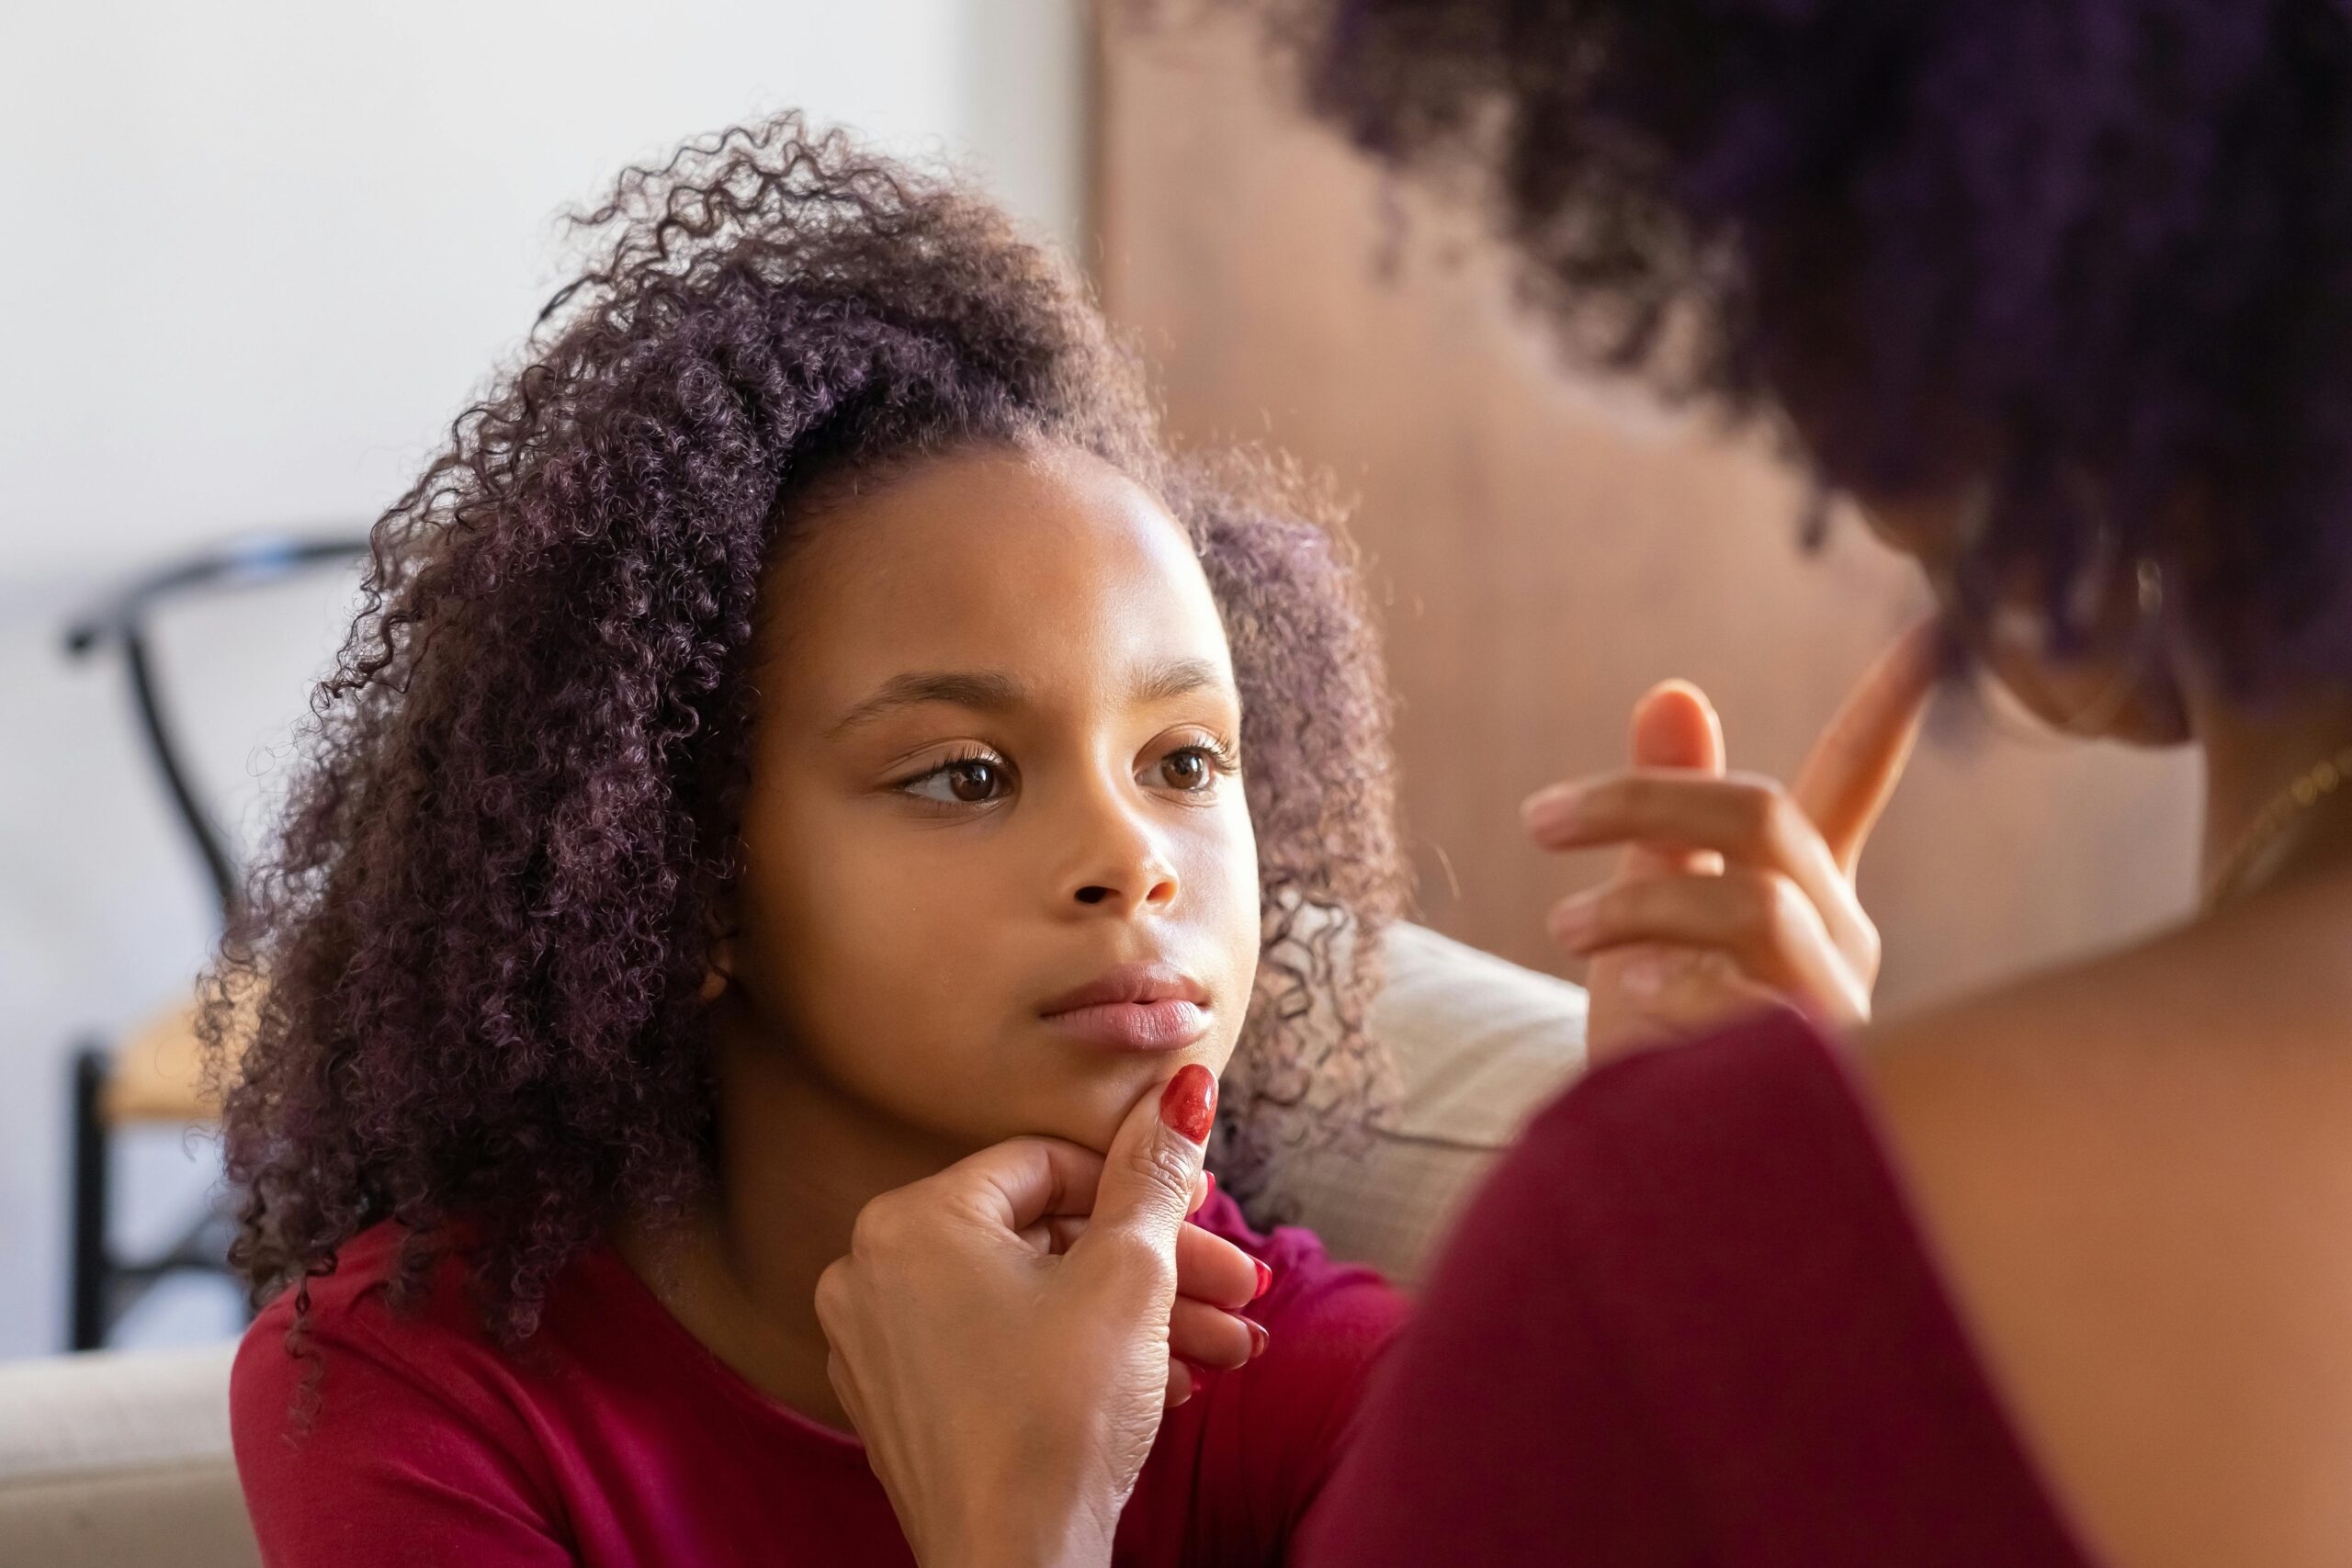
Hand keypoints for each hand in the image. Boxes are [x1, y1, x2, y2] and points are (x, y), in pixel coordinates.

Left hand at [814, 1067, 1256, 1567]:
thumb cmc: (1061, 1417)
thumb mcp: (1129, 1274)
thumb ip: (1153, 1172)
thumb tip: (1181, 1087)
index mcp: (910, 1221)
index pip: (1045, 1163)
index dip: (1139, 1186)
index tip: (1205, 1213)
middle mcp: (873, 1273)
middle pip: (1046, 1236)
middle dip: (1157, 1266)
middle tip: (1235, 1286)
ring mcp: (879, 1347)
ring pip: (1034, 1299)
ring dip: (1137, 1317)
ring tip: (1223, 1348)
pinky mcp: (902, 1409)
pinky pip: (1002, 1349)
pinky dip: (1080, 1356)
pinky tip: (1166, 1384)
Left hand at [1523, 623, 1937, 1061]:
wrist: (1659, 1200)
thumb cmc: (1659, 1049)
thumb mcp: (1649, 920)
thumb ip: (1665, 818)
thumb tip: (1672, 689)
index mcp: (1806, 895)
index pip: (1850, 783)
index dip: (1888, 709)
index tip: (1937, 627)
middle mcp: (1841, 944)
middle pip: (1764, 816)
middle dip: (1643, 797)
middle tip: (1539, 818)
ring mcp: (1840, 1011)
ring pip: (1754, 904)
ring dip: (1641, 905)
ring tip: (1561, 932)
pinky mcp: (1822, 1082)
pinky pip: (1744, 1009)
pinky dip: (1670, 1001)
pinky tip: (1634, 1016)